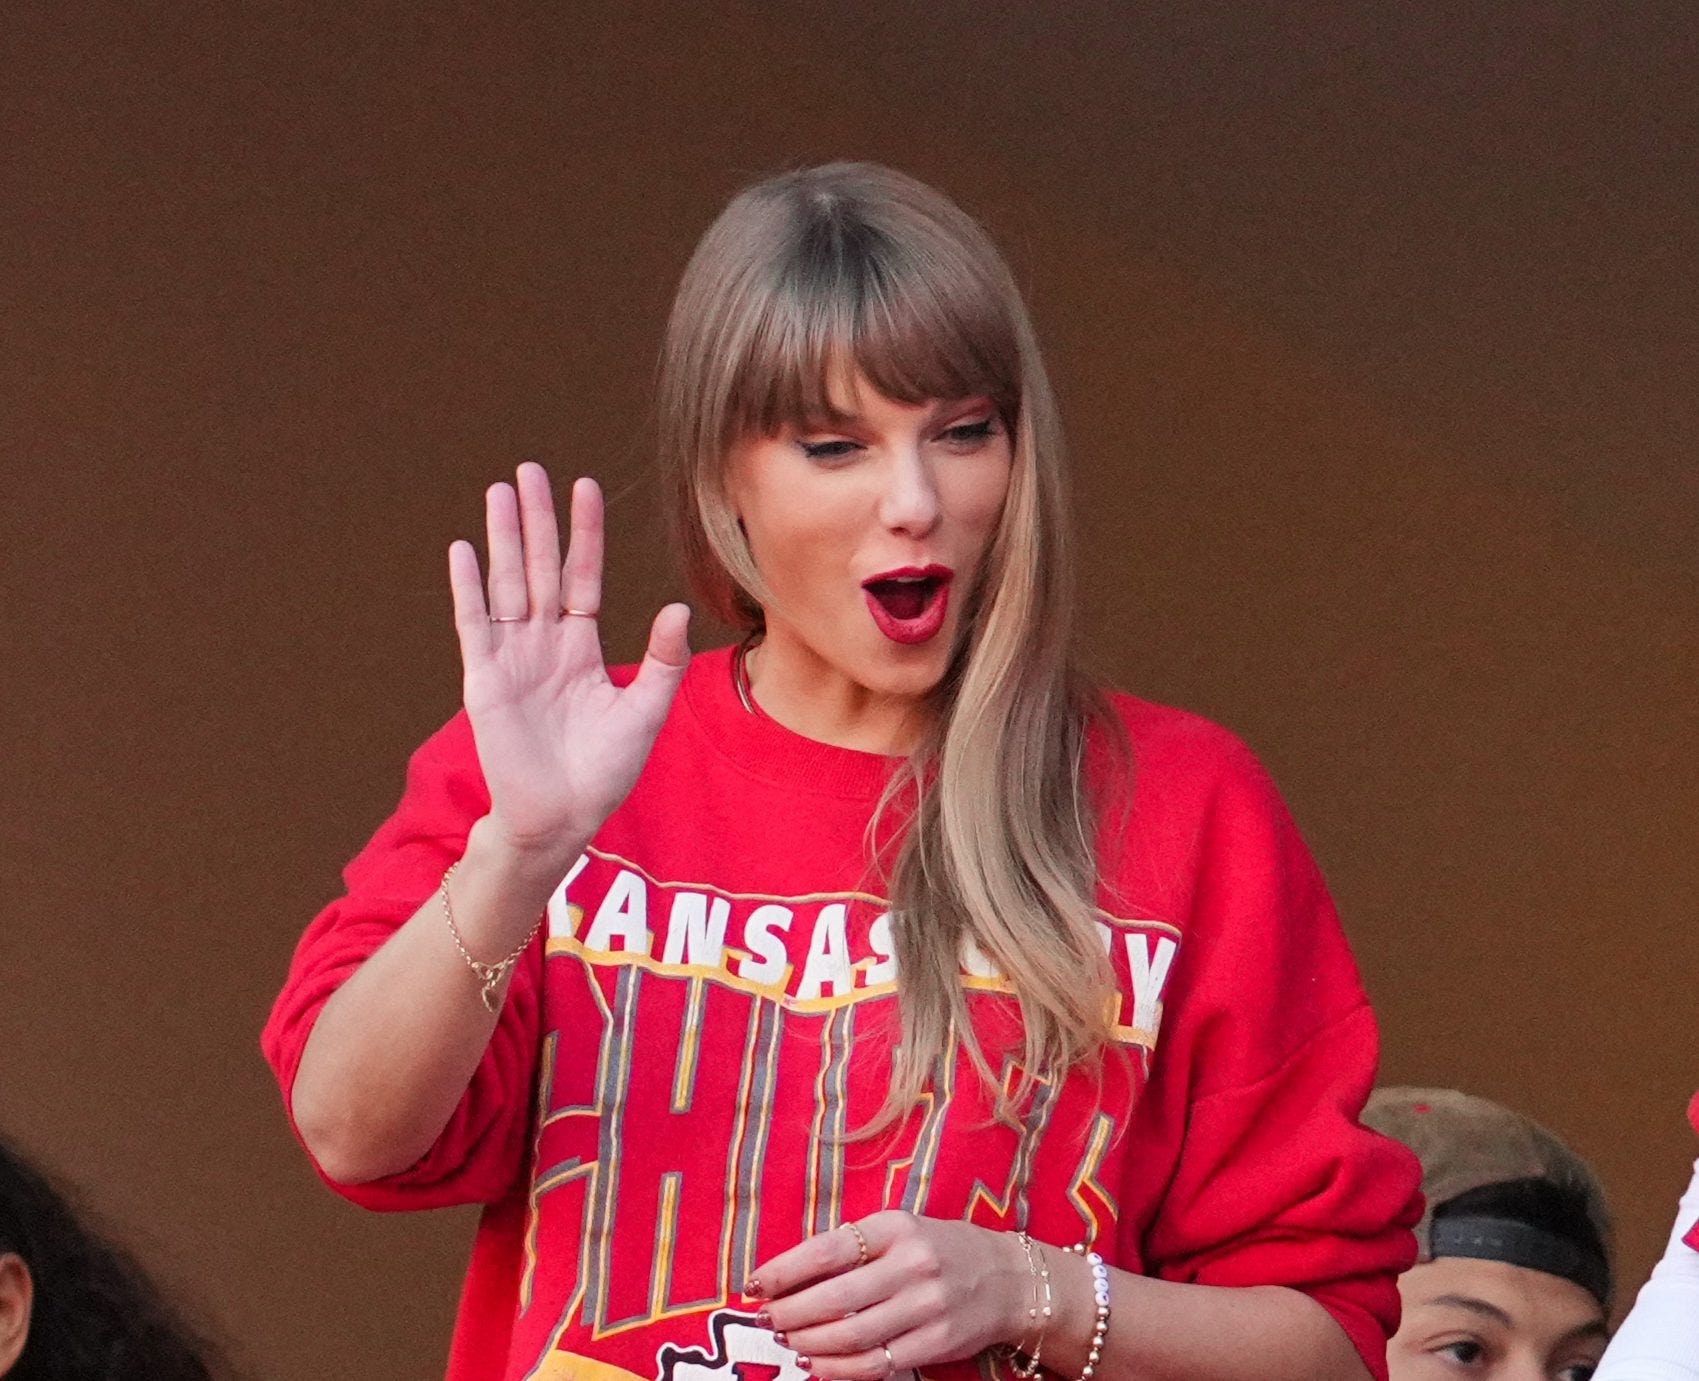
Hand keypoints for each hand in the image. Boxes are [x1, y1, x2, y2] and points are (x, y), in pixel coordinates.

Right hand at [448, 463, 689, 859]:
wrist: (562, 818)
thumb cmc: (603, 771)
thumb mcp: (644, 711)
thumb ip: (661, 661)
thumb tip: (675, 608)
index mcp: (580, 647)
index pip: (582, 575)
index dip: (584, 533)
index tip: (584, 487)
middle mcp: (544, 645)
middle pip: (539, 568)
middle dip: (537, 520)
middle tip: (530, 470)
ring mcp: (512, 659)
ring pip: (507, 585)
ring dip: (502, 539)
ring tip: (499, 492)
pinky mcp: (485, 680)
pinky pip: (475, 625)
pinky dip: (469, 588)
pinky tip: (463, 551)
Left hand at [748, 1212, 1028, 1379]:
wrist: (1009, 1279)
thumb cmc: (940, 1250)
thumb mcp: (901, 1230)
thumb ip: (854, 1247)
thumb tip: (790, 1275)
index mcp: (896, 1227)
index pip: (827, 1250)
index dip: (783, 1271)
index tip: (754, 1285)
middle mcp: (912, 1264)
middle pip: (835, 1297)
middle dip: (790, 1313)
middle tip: (766, 1321)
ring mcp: (927, 1307)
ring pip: (852, 1335)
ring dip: (809, 1343)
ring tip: (787, 1342)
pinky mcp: (936, 1343)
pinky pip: (877, 1364)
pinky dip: (838, 1370)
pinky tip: (816, 1366)